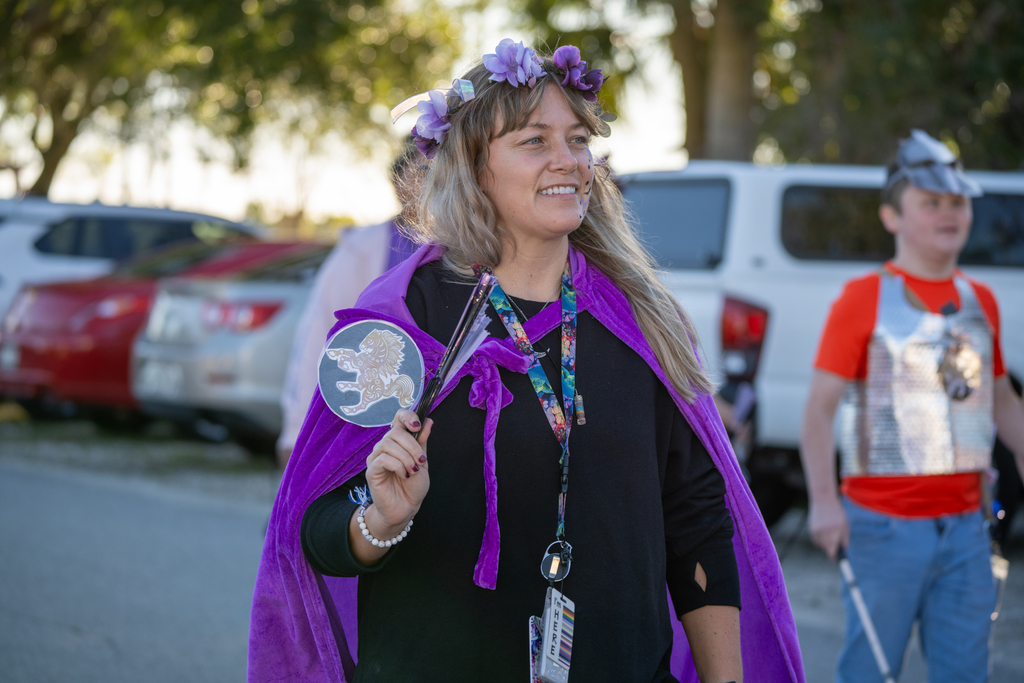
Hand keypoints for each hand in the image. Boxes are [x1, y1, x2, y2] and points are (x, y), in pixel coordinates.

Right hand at [350, 409, 432, 566]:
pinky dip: (398, 466)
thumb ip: (422, 441)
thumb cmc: (413, 485)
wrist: (406, 508)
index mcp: (398, 441)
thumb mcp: (422, 461)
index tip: (417, 425)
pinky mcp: (372, 470)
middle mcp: (385, 446)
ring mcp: (376, 457)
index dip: (407, 416)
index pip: (398, 417)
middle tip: (421, 461)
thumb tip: (428, 421)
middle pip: (395, 431)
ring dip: (406, 457)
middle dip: (412, 446)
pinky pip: (383, 459)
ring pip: (388, 444)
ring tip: (413, 471)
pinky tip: (404, 475)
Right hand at [808, 497, 848, 561]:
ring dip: (825, 544)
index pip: (832, 550)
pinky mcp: (812, 529)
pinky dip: (819, 539)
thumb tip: (844, 550)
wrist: (823, 500)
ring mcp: (817, 530)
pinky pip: (815, 540)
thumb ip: (845, 538)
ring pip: (821, 545)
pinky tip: (823, 532)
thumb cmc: (837, 513)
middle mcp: (826, 531)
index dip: (833, 557)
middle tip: (834, 549)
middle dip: (830, 549)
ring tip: (829, 534)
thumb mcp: (845, 524)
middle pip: (826, 548)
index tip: (835, 560)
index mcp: (837, 530)